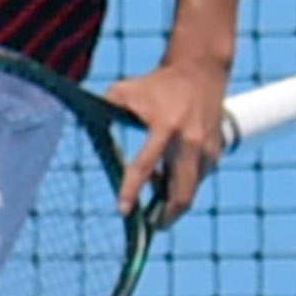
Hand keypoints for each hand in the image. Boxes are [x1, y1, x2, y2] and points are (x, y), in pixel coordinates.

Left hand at [100, 59, 235, 227]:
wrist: (200, 70)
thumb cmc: (156, 83)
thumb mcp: (125, 91)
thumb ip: (103, 110)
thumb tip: (78, 126)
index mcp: (165, 127)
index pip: (145, 165)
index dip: (131, 190)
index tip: (121, 211)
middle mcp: (190, 141)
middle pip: (181, 194)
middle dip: (165, 216)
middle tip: (150, 225)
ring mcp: (207, 148)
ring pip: (190, 190)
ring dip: (171, 197)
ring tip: (155, 185)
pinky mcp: (217, 152)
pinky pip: (198, 179)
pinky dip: (182, 183)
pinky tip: (168, 171)